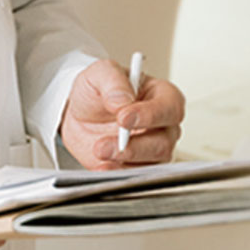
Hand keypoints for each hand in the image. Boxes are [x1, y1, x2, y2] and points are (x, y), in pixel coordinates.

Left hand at [60, 59, 184, 169]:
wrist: (79, 115)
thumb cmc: (99, 91)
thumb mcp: (101, 73)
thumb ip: (113, 81)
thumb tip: (122, 101)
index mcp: (162, 96)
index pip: (170, 108)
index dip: (150, 115)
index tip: (124, 117)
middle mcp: (163, 125)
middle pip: (163, 141)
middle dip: (134, 145)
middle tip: (106, 143)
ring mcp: (152, 148)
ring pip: (152, 162)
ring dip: (124, 160)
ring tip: (99, 150)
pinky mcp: (137, 167)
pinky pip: (134, 176)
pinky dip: (117, 173)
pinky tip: (101, 165)